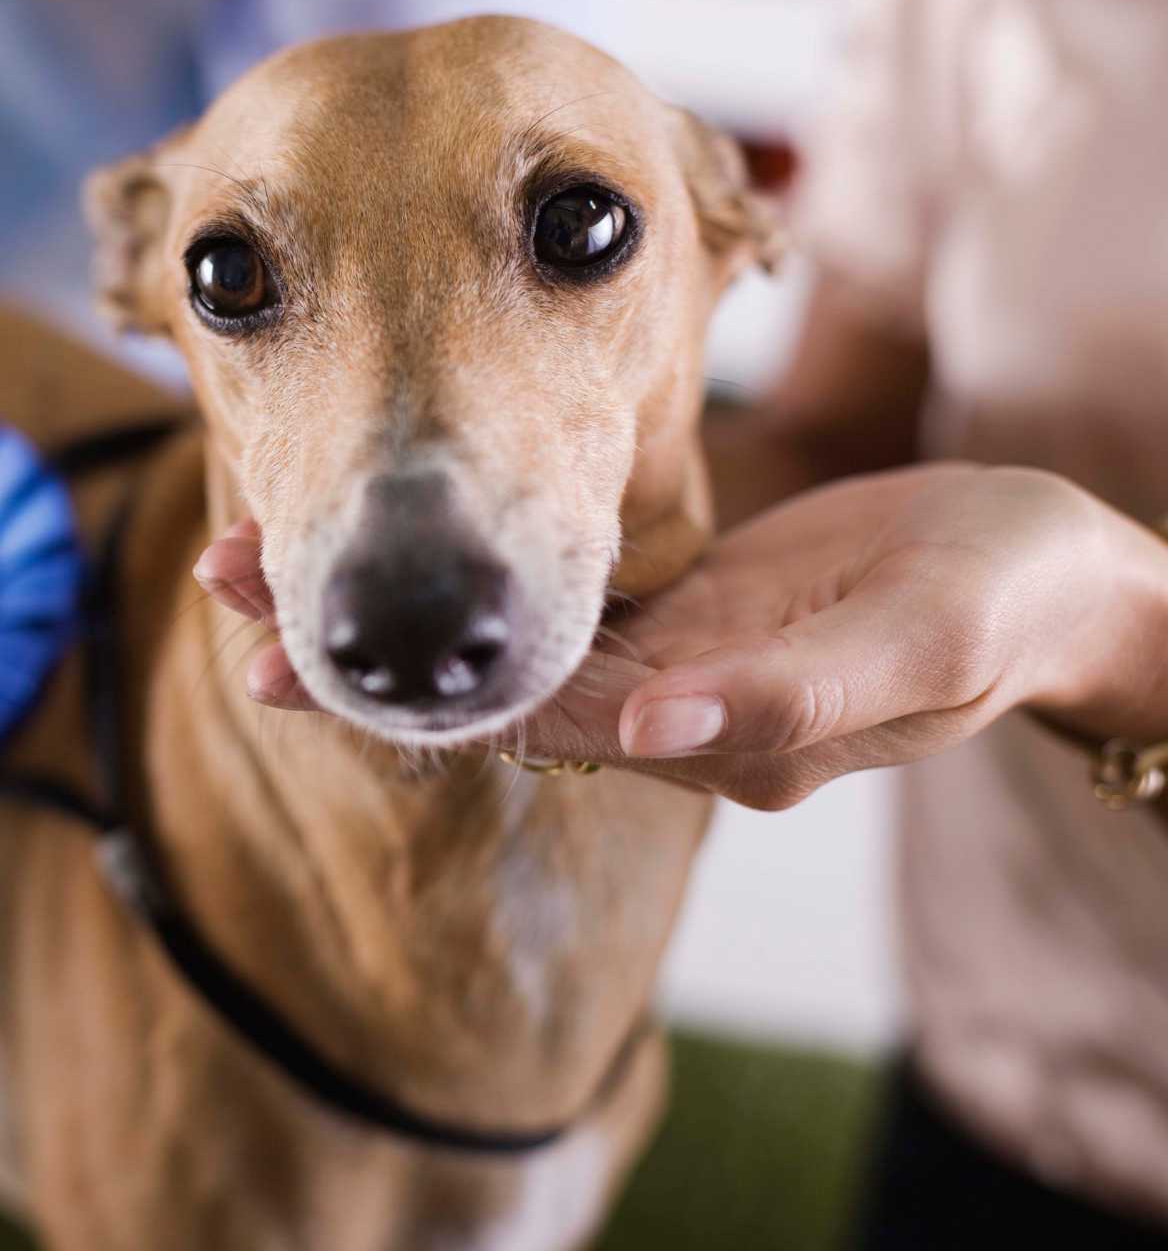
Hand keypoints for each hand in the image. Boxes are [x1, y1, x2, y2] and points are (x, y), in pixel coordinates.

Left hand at [194, 464, 1167, 808]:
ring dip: (385, 598)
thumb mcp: (919, 645)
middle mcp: (664, 710)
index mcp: (710, 734)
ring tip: (259, 542)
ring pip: (495, 640)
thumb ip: (787, 699)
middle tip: (222, 577)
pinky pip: (544, 597)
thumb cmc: (997, 606)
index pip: (525, 717)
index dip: (398, 692)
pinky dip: (459, 569)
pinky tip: (390, 531)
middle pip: (479, 686)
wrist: (1042, 577)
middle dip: (351, 643)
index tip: (278, 658)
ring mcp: (662, 659)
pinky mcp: (673, 605)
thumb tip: (655, 730)